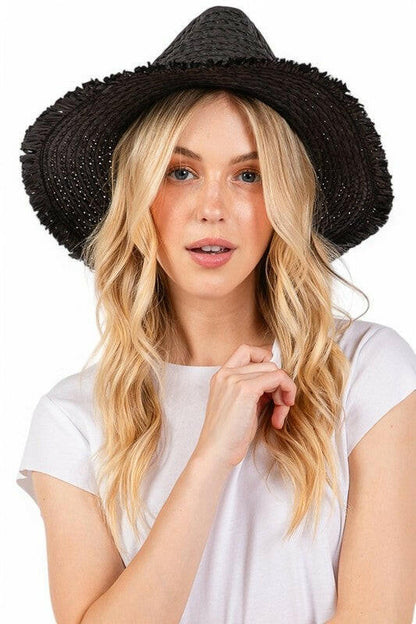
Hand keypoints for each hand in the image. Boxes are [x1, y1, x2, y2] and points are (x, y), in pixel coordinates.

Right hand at [193, 343, 296, 468]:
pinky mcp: (246, 389)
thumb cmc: (227, 436)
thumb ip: (253, 390)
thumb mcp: (239, 406)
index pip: (247, 350)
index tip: (273, 381)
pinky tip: (279, 416)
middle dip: (279, 385)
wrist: (215, 453)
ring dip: (284, 392)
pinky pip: (278, 378)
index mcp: (221, 376)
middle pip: (267, 363)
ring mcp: (235, 379)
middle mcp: (227, 373)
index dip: (265, 359)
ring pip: (275, 370)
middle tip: (280, 407)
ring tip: (279, 414)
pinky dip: (286, 394)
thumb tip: (276, 384)